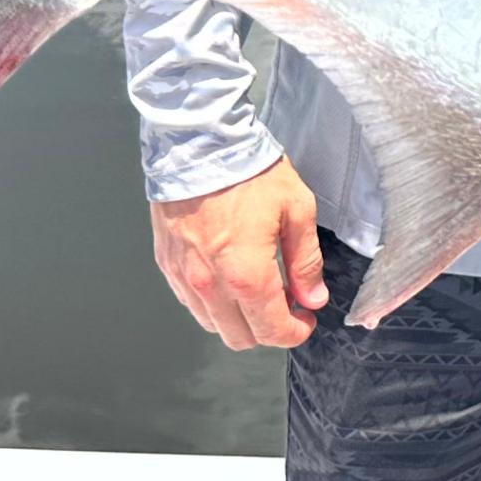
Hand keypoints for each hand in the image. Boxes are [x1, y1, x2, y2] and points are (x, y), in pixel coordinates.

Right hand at [150, 153, 328, 348]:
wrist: (199, 143)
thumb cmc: (249, 171)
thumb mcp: (297, 210)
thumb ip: (306, 261)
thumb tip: (313, 298)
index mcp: (246, 275)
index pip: (272, 331)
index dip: (295, 332)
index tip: (306, 319)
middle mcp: (210, 284)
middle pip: (240, 337)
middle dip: (268, 330)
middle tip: (287, 306)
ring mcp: (183, 276)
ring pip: (212, 324)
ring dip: (238, 319)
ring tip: (258, 291)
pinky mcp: (167, 264)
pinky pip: (190, 302)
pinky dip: (212, 303)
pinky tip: (228, 279)